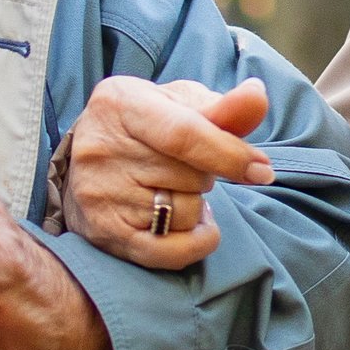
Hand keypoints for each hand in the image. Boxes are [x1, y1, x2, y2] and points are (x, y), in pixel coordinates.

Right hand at [56, 78, 275, 272]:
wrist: (88, 159)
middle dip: (207, 175)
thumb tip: (257, 97)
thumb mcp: (180, 104)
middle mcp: (102, 148)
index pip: (184, 135)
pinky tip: (193, 225)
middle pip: (190, 176)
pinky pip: (170, 252)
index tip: (262, 169)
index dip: (230, 154)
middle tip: (186, 167)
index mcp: (122, 103)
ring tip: (175, 190)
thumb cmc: (147, 126)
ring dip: (196, 206)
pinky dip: (196, 243)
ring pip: (184, 214)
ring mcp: (99, 194)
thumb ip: (223, 106)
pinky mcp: (103, 234)